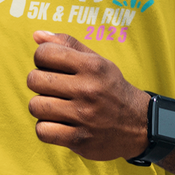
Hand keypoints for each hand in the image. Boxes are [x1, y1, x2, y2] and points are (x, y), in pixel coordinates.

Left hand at [27, 30, 149, 160]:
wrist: (140, 125)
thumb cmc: (110, 88)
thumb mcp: (97, 61)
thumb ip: (67, 45)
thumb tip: (36, 35)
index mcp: (92, 66)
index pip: (44, 53)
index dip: (42, 59)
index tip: (52, 67)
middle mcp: (88, 90)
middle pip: (34, 80)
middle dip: (39, 84)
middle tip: (53, 89)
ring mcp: (84, 116)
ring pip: (35, 106)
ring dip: (42, 108)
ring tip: (56, 107)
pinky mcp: (80, 140)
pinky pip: (42, 131)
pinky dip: (46, 129)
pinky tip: (58, 125)